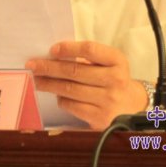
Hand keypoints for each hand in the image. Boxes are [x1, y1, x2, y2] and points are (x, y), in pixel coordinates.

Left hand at [25, 40, 146, 128]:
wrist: (133, 105)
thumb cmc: (114, 78)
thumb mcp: (110, 62)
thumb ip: (89, 57)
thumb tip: (55, 55)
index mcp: (117, 60)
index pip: (90, 49)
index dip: (69, 48)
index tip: (52, 49)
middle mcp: (115, 79)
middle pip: (75, 70)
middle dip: (49, 67)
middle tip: (32, 65)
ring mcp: (108, 100)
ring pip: (70, 89)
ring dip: (49, 83)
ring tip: (37, 79)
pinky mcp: (100, 118)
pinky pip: (72, 106)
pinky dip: (61, 99)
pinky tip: (56, 94)